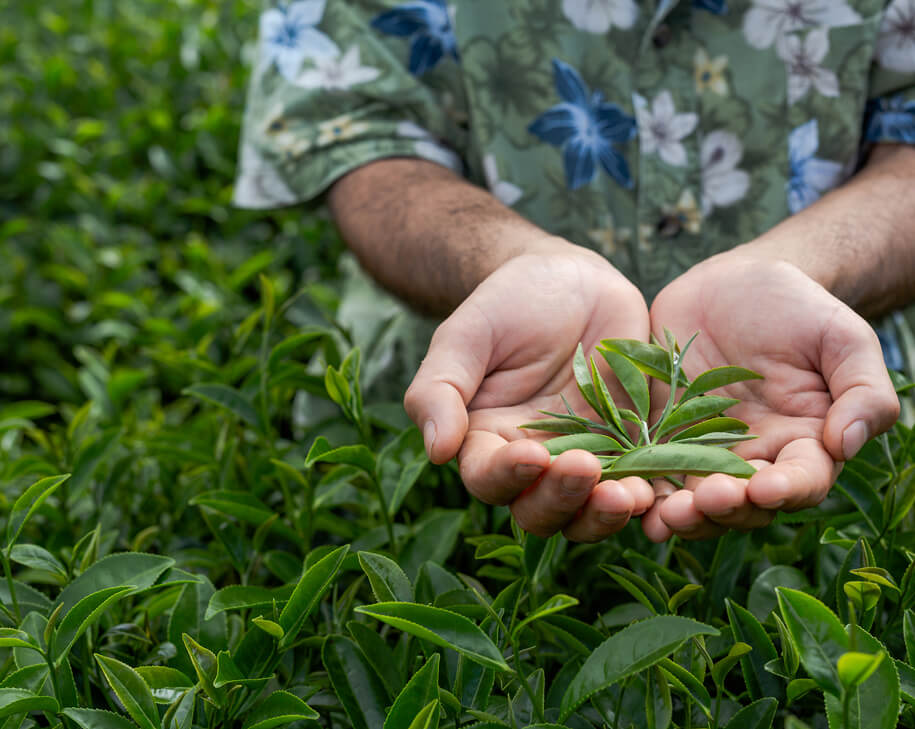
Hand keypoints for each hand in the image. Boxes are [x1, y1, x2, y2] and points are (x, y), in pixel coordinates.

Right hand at [404, 246, 654, 541]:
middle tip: (585, 468)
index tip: (530, 454)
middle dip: (562, 499)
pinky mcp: (632, 448)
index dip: (507, 476)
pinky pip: (642, 483)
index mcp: (486, 442)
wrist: (571, 280)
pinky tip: (661, 488)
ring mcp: (587, 459)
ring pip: (590, 512)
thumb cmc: (507, 303)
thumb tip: (436, 450)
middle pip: (540, 511)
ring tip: (629, 494)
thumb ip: (439, 389)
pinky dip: (651, 494)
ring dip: (606, 513)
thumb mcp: (465, 336)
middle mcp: (534, 464)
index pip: (488, 478)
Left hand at [641, 254, 899, 540]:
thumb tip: (846, 443)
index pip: (802, 481)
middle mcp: (754, 458)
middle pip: (744, 504)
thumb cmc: (798, 309)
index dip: (786, 490)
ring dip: (683, 514)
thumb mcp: (842, 338)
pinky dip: (641, 490)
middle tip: (707, 499)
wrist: (733, 284)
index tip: (766, 487)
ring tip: (668, 513)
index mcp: (803, 443)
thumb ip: (862, 390)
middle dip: (727, 508)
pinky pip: (650, 471)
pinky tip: (628, 496)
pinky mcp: (659, 436)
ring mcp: (702, 451)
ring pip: (695, 500)